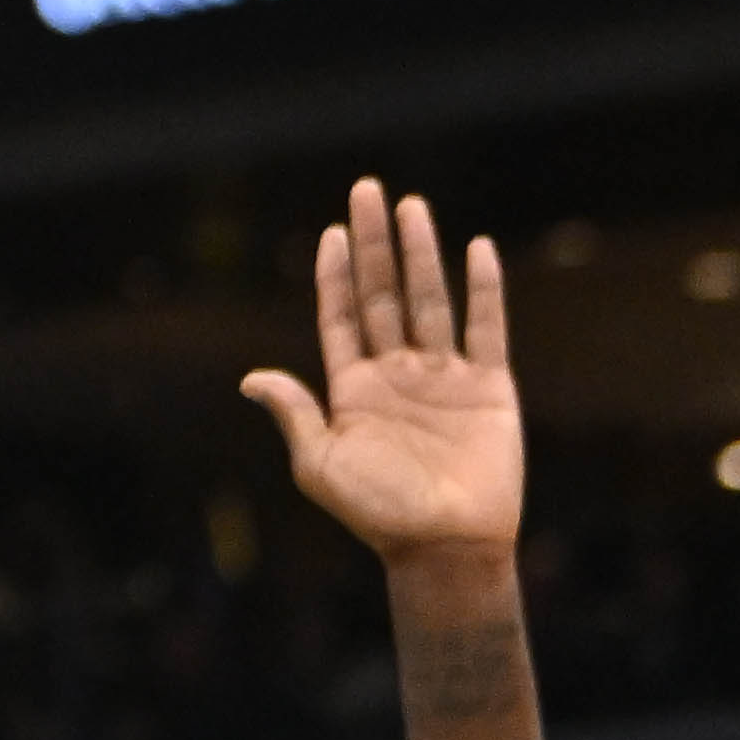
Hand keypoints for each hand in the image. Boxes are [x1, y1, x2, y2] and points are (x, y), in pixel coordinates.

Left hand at [244, 178, 524, 567]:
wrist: (446, 549)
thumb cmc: (379, 514)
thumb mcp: (320, 465)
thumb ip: (295, 414)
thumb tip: (250, 377)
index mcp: (354, 388)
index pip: (342, 316)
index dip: (335, 276)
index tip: (330, 232)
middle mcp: (397, 373)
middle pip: (383, 294)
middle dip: (374, 243)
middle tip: (366, 190)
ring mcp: (444, 377)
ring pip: (429, 300)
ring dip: (420, 253)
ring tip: (410, 206)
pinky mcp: (489, 387)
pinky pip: (487, 327)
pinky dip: (483, 289)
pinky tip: (476, 248)